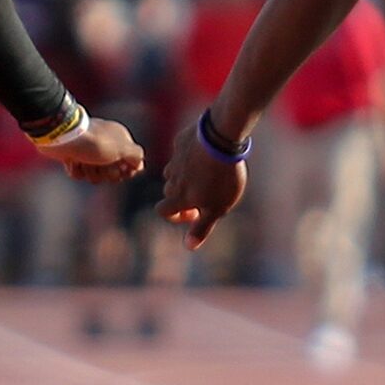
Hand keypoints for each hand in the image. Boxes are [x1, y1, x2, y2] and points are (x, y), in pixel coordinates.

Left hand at [35, 116, 142, 185]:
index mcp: (120, 140)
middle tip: (99, 163)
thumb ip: (136, 156)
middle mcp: (106, 146)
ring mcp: (89, 152)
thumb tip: (139, 165)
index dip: (125, 172)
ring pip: (95, 175)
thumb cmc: (95, 142)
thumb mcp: (123, 147)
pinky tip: (73, 161)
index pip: (131, 165)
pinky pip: (80, 174)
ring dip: (90, 172)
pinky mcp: (74, 157)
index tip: (120, 168)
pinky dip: (76, 170)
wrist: (63, 137)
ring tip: (83, 161)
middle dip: (105, 172)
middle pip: (113, 173)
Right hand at [157, 119, 249, 247]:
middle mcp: (172, 179)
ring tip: (208, 172)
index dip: (176, 215)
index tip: (195, 212)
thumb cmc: (222, 178)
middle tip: (205, 191)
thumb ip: (202, 228)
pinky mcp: (181, 142)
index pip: (163, 211)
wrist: (221, 139)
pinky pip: (182, 152)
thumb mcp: (217, 208)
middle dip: (182, 194)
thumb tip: (189, 246)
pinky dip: (190, 155)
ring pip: (174, 171)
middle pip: (169, 190)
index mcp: (179, 196)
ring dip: (186, 174)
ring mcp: (175, 159)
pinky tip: (207, 153)